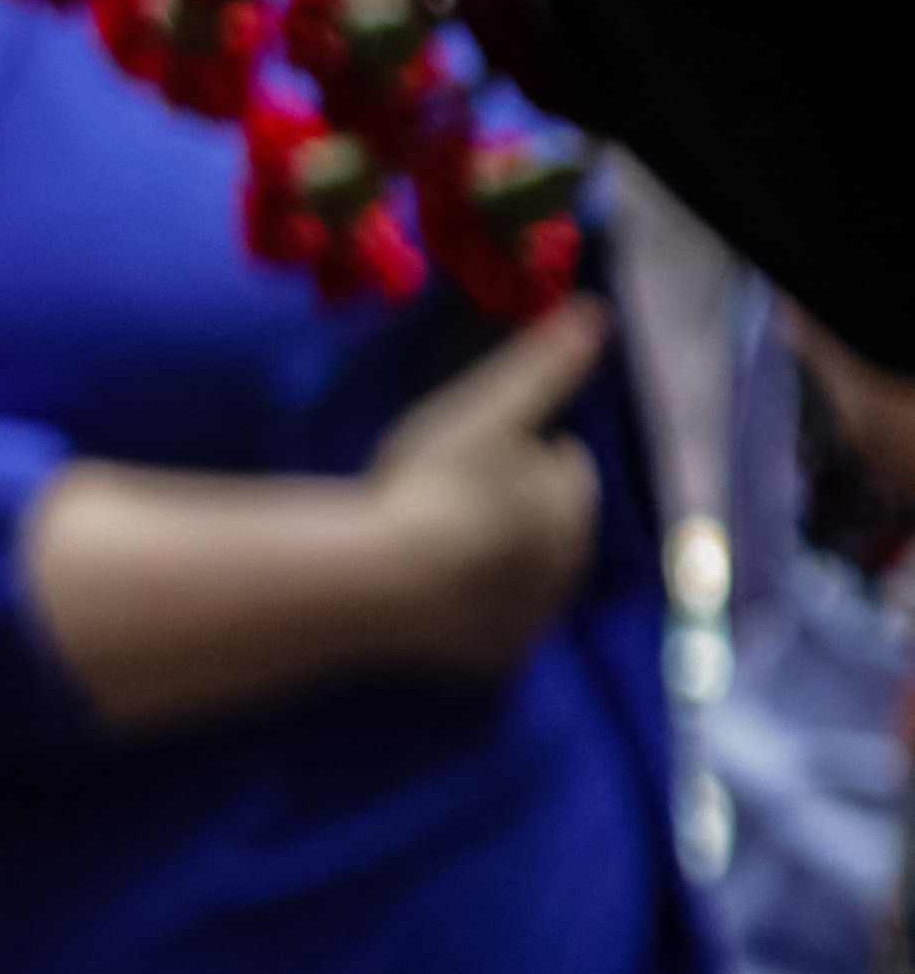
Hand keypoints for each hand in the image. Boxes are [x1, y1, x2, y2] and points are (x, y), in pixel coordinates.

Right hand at [364, 300, 610, 676]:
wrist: (376, 584)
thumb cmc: (432, 485)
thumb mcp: (488, 408)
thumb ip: (545, 366)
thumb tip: (597, 313)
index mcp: (575, 503)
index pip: (567, 463)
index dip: (525, 450)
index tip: (477, 447)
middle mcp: (569, 566)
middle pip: (549, 524)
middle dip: (517, 509)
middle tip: (452, 493)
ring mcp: (530, 618)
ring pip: (523, 575)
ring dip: (496, 558)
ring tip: (439, 540)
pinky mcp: (490, 660)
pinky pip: (488, 626)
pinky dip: (471, 611)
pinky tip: (432, 594)